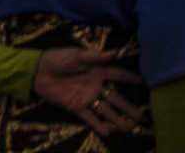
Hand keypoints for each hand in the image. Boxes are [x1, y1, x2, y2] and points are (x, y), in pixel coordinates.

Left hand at [32, 47, 146, 135]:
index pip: (119, 75)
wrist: (38, 71)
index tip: (146, 84)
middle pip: (116, 97)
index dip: (131, 79)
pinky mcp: (76, 107)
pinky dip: (98, 124)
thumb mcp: (78, 54)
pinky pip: (89, 117)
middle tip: (142, 116)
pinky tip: (108, 132)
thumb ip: (98, 56)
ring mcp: (86, 97)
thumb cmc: (59, 58)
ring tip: (130, 127)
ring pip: (105, 110)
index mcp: (99, 70)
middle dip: (129, 106)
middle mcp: (96, 85)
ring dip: (117, 118)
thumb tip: (117, 52)